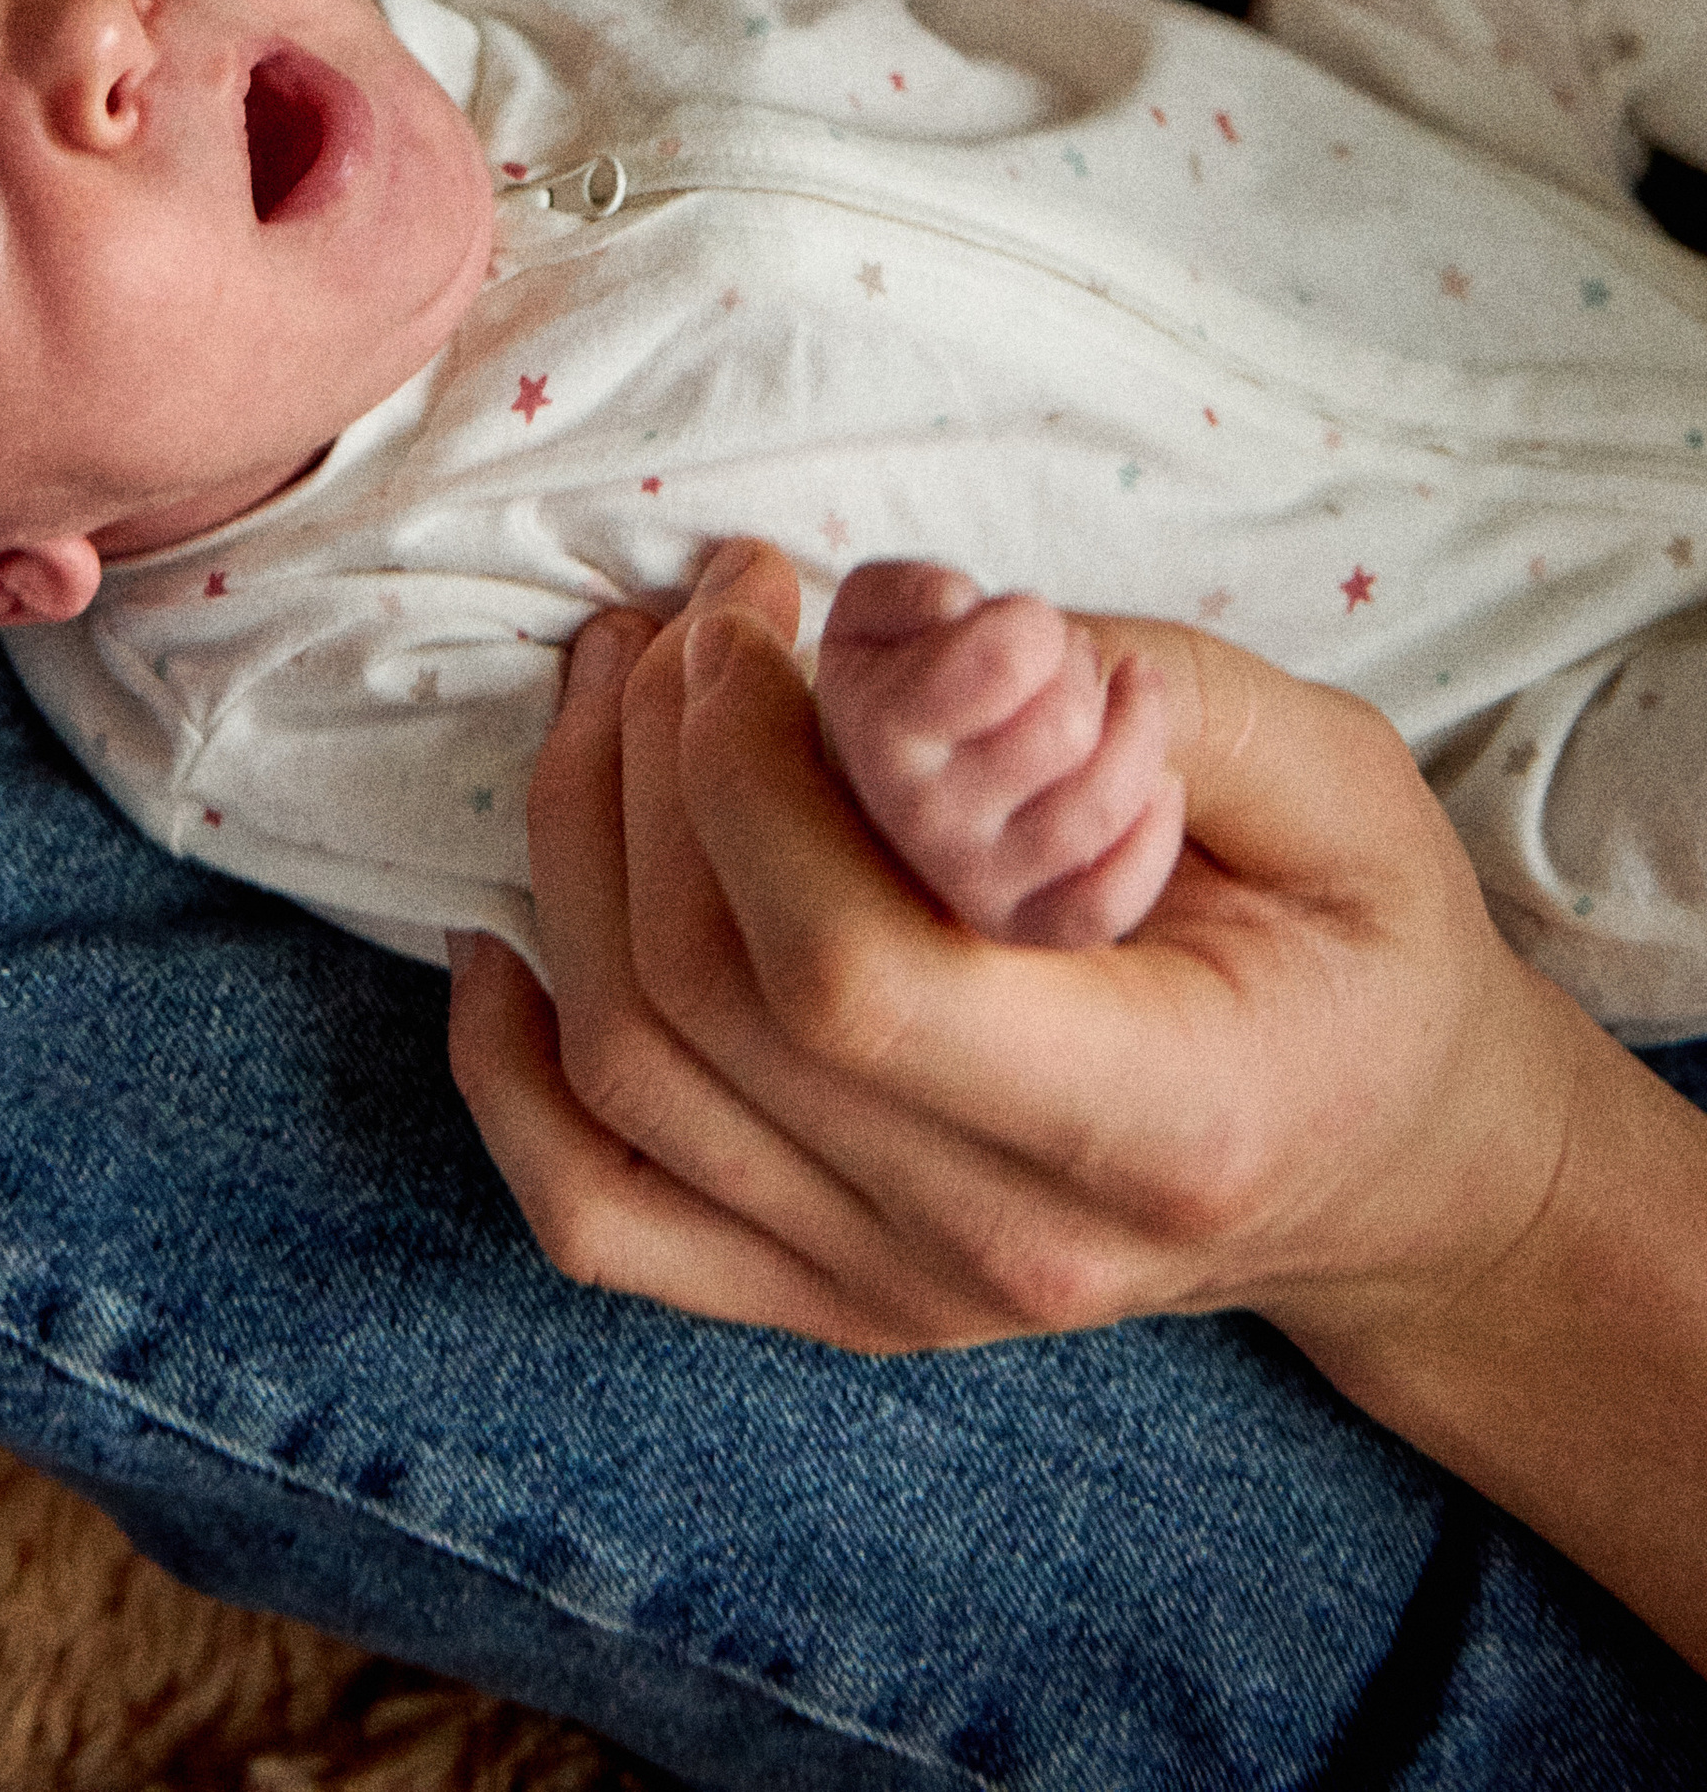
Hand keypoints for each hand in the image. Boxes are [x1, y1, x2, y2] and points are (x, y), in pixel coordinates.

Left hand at [447, 544, 1706, 1671]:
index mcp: (1156, 1120)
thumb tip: (920, 626)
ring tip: (617, 690)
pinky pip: (600, 1216)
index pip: (853, 974)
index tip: (752, 604)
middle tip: (682, 608)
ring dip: (578, 849)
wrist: (1390, 1164)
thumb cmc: (1360, 945)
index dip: (747, 769)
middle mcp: (1006, 1241)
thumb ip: (1145, 692)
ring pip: (634, 1081)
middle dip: (653, 761)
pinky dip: (511, 1076)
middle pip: (714, 1006)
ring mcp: (900, 1289)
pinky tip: (506, 930)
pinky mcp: (826, 1294)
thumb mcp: (1336, 779)